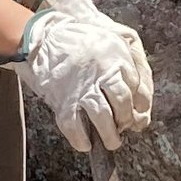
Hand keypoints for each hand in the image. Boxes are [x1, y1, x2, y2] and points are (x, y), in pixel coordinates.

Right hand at [18, 0, 153, 150]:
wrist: (41, 38)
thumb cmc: (75, 37)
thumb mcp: (109, 36)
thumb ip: (126, 57)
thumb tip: (138, 87)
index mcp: (115, 57)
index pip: (136, 87)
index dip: (139, 103)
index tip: (136, 111)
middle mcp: (101, 74)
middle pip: (123, 104)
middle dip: (126, 120)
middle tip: (124, 127)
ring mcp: (81, 89)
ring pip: (103, 118)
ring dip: (110, 135)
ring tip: (112, 142)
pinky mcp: (62, 101)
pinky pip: (75, 127)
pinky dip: (81, 140)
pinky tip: (85, 144)